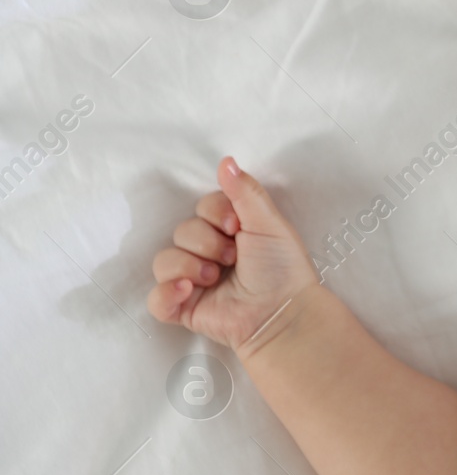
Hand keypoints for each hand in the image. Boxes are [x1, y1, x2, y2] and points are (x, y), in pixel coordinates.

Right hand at [146, 156, 320, 353]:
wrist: (282, 313)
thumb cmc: (282, 268)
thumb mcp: (269, 223)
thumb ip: (246, 192)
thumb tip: (226, 161)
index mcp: (227, 231)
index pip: (201, 207)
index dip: (216, 215)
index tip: (238, 228)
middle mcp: (206, 253)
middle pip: (182, 231)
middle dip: (207, 243)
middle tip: (233, 259)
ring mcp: (191, 281)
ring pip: (164, 260)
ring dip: (190, 266)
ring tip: (217, 279)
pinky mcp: (182, 307)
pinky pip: (155, 298)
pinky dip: (166, 293)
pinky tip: (187, 291)